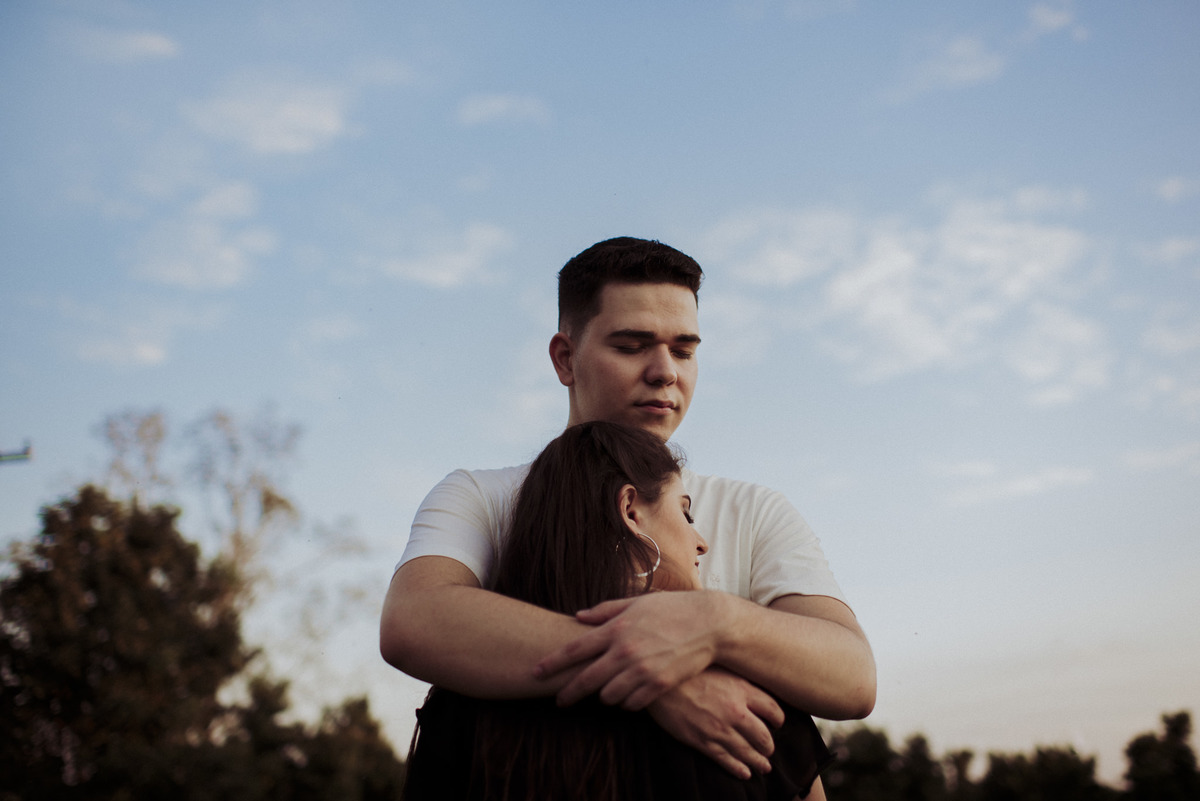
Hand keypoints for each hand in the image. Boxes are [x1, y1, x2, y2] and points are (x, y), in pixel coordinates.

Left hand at [533, 591, 728, 709]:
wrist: (709, 623)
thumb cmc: (671, 609)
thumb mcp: (636, 603)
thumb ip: (605, 611)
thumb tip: (577, 616)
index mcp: (616, 629)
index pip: (574, 649)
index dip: (552, 663)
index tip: (535, 672)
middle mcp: (625, 651)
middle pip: (586, 680)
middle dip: (568, 692)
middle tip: (559, 700)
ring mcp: (642, 670)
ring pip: (608, 696)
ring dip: (604, 696)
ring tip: (605, 691)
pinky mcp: (659, 685)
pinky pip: (632, 704)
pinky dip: (627, 702)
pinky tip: (628, 694)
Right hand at [648, 668, 783, 778]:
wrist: (660, 684)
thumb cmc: (687, 670)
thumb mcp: (718, 666)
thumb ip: (736, 677)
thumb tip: (749, 682)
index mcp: (741, 689)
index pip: (772, 709)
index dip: (778, 719)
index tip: (778, 723)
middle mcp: (735, 711)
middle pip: (763, 736)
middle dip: (768, 746)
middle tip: (769, 749)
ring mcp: (719, 729)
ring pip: (747, 752)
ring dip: (758, 762)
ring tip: (764, 766)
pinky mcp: (703, 741)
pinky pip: (726, 760)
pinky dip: (738, 769)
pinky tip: (745, 773)